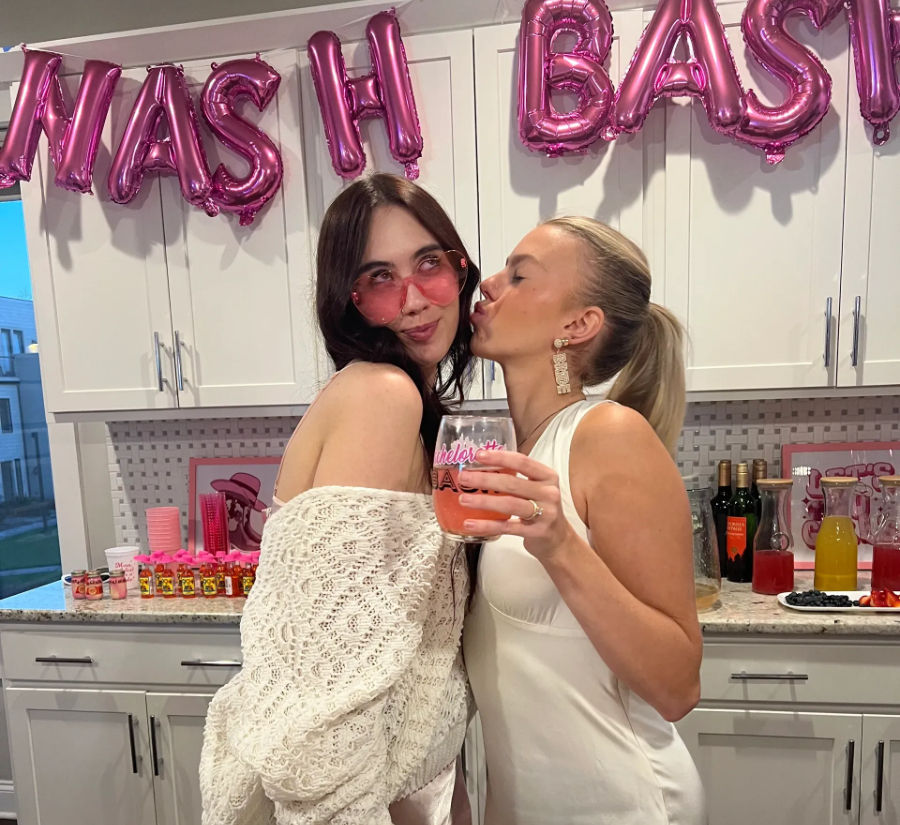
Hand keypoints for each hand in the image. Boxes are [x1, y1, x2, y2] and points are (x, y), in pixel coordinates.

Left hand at [457, 449, 574, 563]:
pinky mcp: (536, 532)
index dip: (499, 457)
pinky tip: (470, 524)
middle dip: (484, 479)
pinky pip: (506, 527)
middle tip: (464, 478)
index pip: (522, 462)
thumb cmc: (542, 510)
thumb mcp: (537, 489)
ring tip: (464, 499)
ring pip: (509, 504)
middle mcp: (548, 493)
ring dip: (483, 501)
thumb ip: (517, 478)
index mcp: (547, 477)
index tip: (479, 455)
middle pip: (512, 483)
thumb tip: (481, 467)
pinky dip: (486, 525)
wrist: (559, 540)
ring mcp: (544, 513)